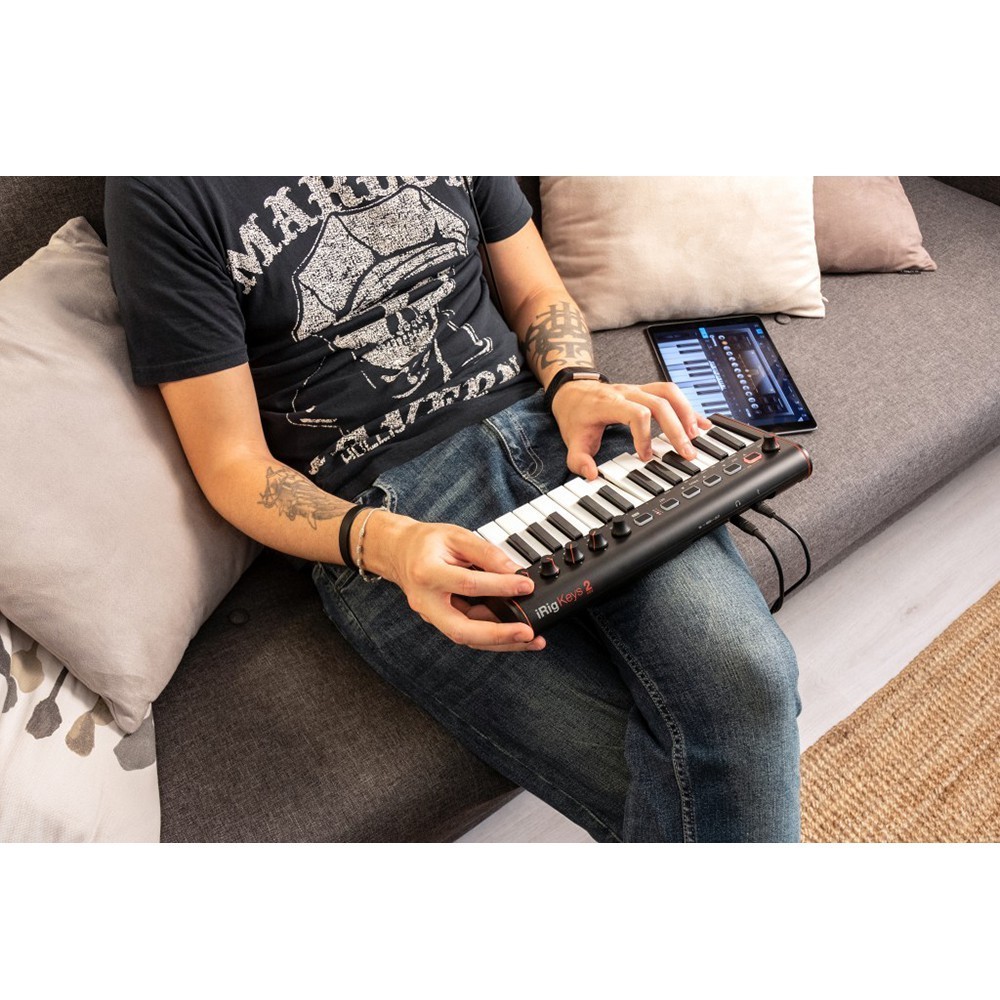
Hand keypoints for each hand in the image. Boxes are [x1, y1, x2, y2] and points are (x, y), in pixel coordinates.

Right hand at [371, 513, 545, 651]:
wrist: (399, 553)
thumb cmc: (427, 543)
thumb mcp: (457, 536)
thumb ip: (486, 553)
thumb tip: (515, 571)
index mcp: (427, 574)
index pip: (468, 584)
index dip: (500, 586)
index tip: (525, 585)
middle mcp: (426, 602)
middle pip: (462, 630)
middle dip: (498, 635)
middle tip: (528, 634)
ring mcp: (432, 616)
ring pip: (467, 638)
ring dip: (501, 642)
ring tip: (531, 640)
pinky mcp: (441, 622)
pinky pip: (469, 633)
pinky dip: (493, 637)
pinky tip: (515, 635)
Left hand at [550, 379, 712, 479]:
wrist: (572, 391)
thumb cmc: (576, 415)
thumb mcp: (571, 440)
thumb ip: (579, 460)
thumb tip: (592, 475)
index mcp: (610, 403)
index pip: (636, 413)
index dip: (645, 435)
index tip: (645, 456)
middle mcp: (627, 393)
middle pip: (660, 403)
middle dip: (676, 428)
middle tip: (686, 452)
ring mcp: (638, 389)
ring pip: (669, 392)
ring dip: (686, 413)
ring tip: (697, 435)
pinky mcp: (646, 391)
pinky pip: (672, 393)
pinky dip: (688, 407)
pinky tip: (701, 423)